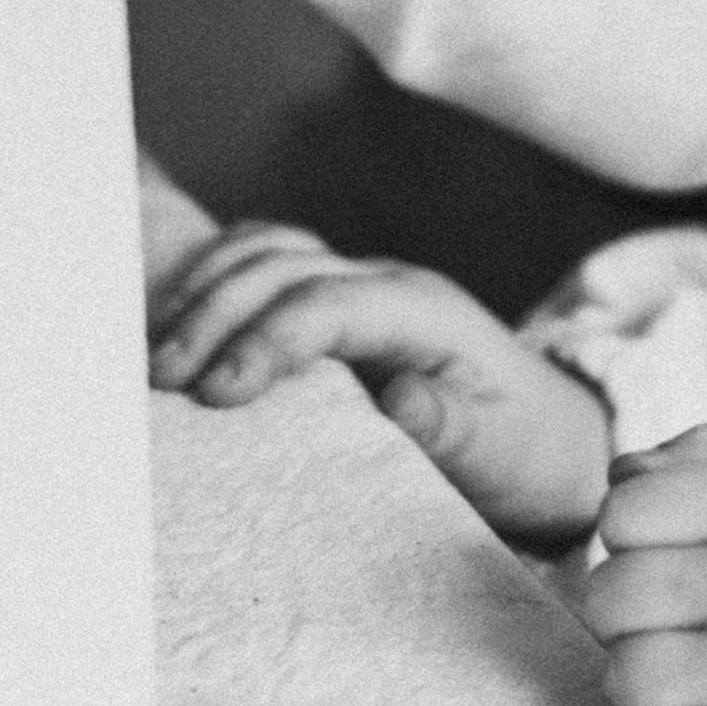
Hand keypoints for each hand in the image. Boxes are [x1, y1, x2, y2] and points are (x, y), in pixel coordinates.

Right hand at [150, 224, 612, 551]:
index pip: (328, 304)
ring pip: (269, 252)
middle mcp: (388, 284)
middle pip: (285, 267)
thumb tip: (398, 400)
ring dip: (206, 291)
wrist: (552, 437)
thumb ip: (449, 429)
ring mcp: (360, 284)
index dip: (266, 339)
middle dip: (215, 314)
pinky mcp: (339, 301)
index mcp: (425, 313)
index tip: (215, 396)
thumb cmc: (521, 450)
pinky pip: (269, 263)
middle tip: (160, 380)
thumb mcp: (498, 453)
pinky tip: (177, 320)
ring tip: (154, 356)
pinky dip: (217, 280)